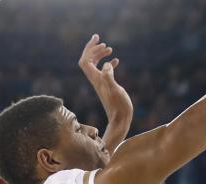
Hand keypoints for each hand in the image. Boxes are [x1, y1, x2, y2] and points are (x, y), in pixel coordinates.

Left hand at [79, 34, 132, 152]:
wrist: (120, 121)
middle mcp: (97, 80)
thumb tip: (107, 64)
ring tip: (110, 49)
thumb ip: (110, 77)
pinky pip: (105, 72)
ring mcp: (102, 84)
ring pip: (96, 65)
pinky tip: (116, 61)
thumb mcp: (116, 90)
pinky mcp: (108, 87)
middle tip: (102, 41)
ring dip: (100, 56)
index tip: (99, 41)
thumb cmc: (120, 107)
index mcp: (96, 79)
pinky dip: (108, 64)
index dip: (89, 49)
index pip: (85, 61)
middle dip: (93, 49)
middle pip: (88, 61)